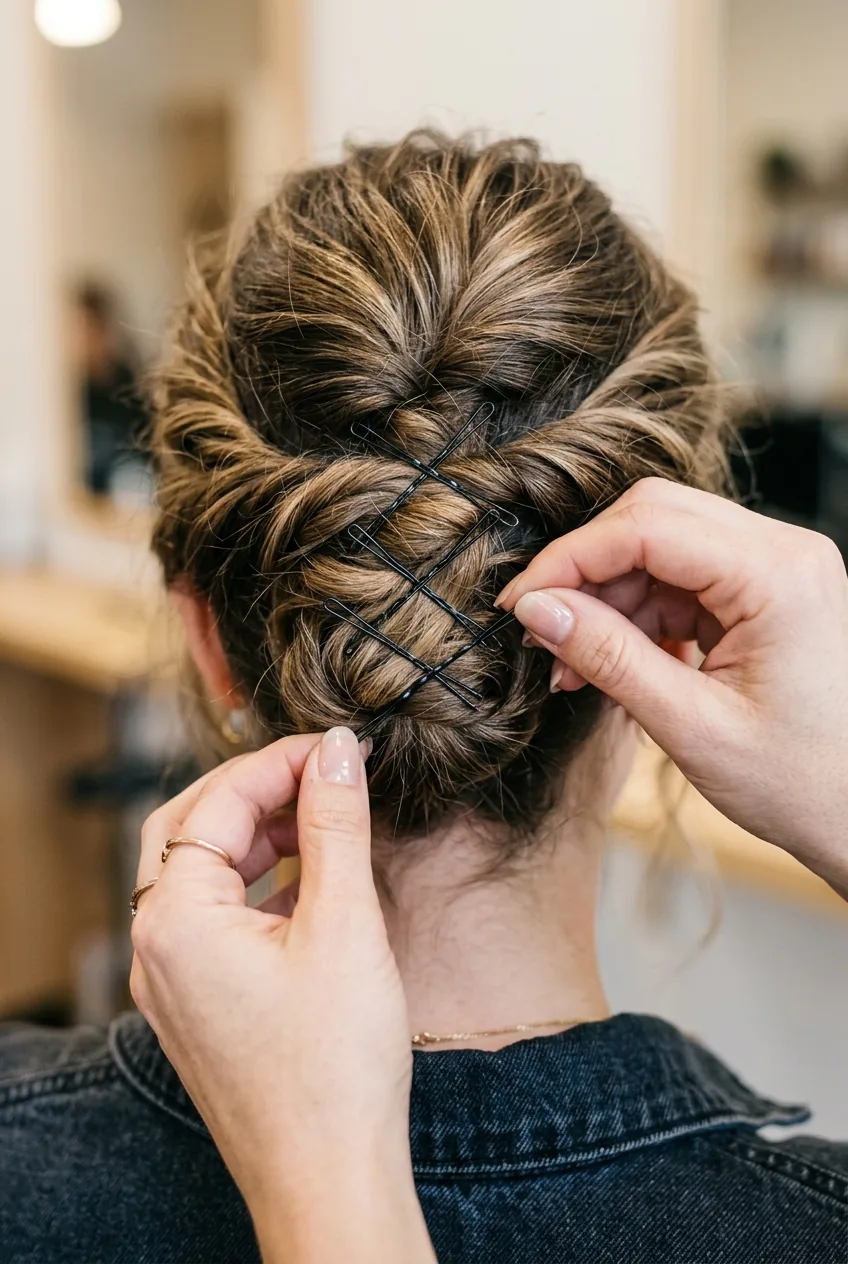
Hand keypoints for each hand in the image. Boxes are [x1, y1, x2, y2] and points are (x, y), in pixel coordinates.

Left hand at [130, 728, 435, 1263]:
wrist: (330, 1180)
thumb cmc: (335, 1068)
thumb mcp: (345, 925)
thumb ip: (336, 826)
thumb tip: (338, 751)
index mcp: (175, 924)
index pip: (215, 805)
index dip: (278, 764)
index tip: (336, 747)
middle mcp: (158, 949)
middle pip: (187, 832)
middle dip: (252, 793)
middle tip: (319, 774)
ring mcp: (174, 982)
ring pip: (200, 876)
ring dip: (256, 837)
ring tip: (324, 822)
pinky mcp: (200, 1006)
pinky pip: (215, 920)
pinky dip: (258, 886)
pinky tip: (311, 883)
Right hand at [498, 479, 847, 896]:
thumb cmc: (800, 783)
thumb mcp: (691, 726)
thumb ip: (610, 657)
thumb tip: (536, 609)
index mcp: (778, 574)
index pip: (647, 527)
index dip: (570, 560)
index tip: (518, 603)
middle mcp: (783, 552)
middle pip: (652, 518)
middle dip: (586, 572)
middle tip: (540, 627)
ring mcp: (776, 569)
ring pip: (660, 548)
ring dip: (607, 600)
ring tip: (573, 667)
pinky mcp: (764, 593)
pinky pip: (680, 580)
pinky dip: (637, 617)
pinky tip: (609, 664)